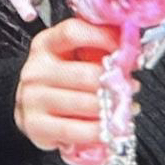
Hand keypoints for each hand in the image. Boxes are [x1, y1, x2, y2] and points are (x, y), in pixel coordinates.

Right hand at [13, 18, 139, 150]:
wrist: (34, 110)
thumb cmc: (60, 81)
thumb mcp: (72, 56)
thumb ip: (96, 47)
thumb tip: (130, 45)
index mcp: (44, 45)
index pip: (72, 32)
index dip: (103, 38)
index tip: (125, 49)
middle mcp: (36, 69)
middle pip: (86, 74)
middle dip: (116, 83)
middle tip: (131, 87)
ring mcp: (33, 97)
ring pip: (86, 103)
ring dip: (113, 109)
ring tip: (124, 109)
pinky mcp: (35, 125)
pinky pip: (77, 130)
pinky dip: (100, 132)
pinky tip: (110, 129)